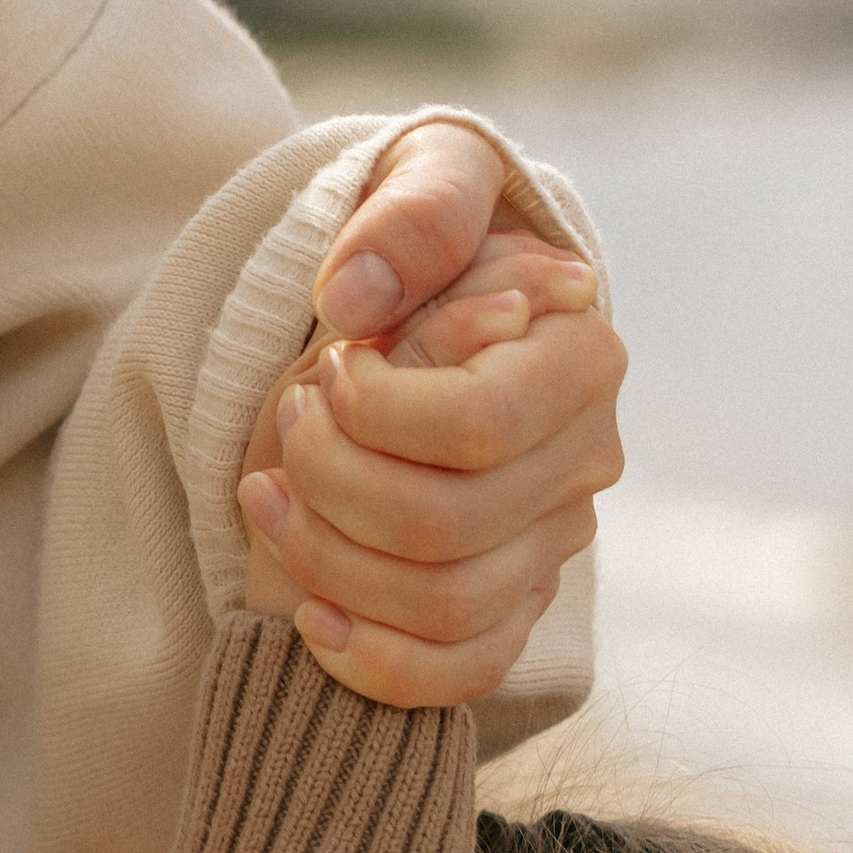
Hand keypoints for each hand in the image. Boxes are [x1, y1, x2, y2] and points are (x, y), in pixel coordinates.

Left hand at [236, 125, 624, 707]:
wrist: (410, 313)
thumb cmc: (423, 239)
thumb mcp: (425, 178)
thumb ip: (413, 214)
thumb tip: (360, 298)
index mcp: (583, 358)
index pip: (479, 426)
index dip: (376, 410)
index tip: (331, 360)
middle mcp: (584, 463)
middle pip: (450, 527)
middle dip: (332, 481)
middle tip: (288, 420)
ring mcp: (551, 547)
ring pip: (445, 606)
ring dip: (327, 559)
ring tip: (267, 491)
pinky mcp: (512, 608)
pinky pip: (461, 674)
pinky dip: (374, 659)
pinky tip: (311, 611)